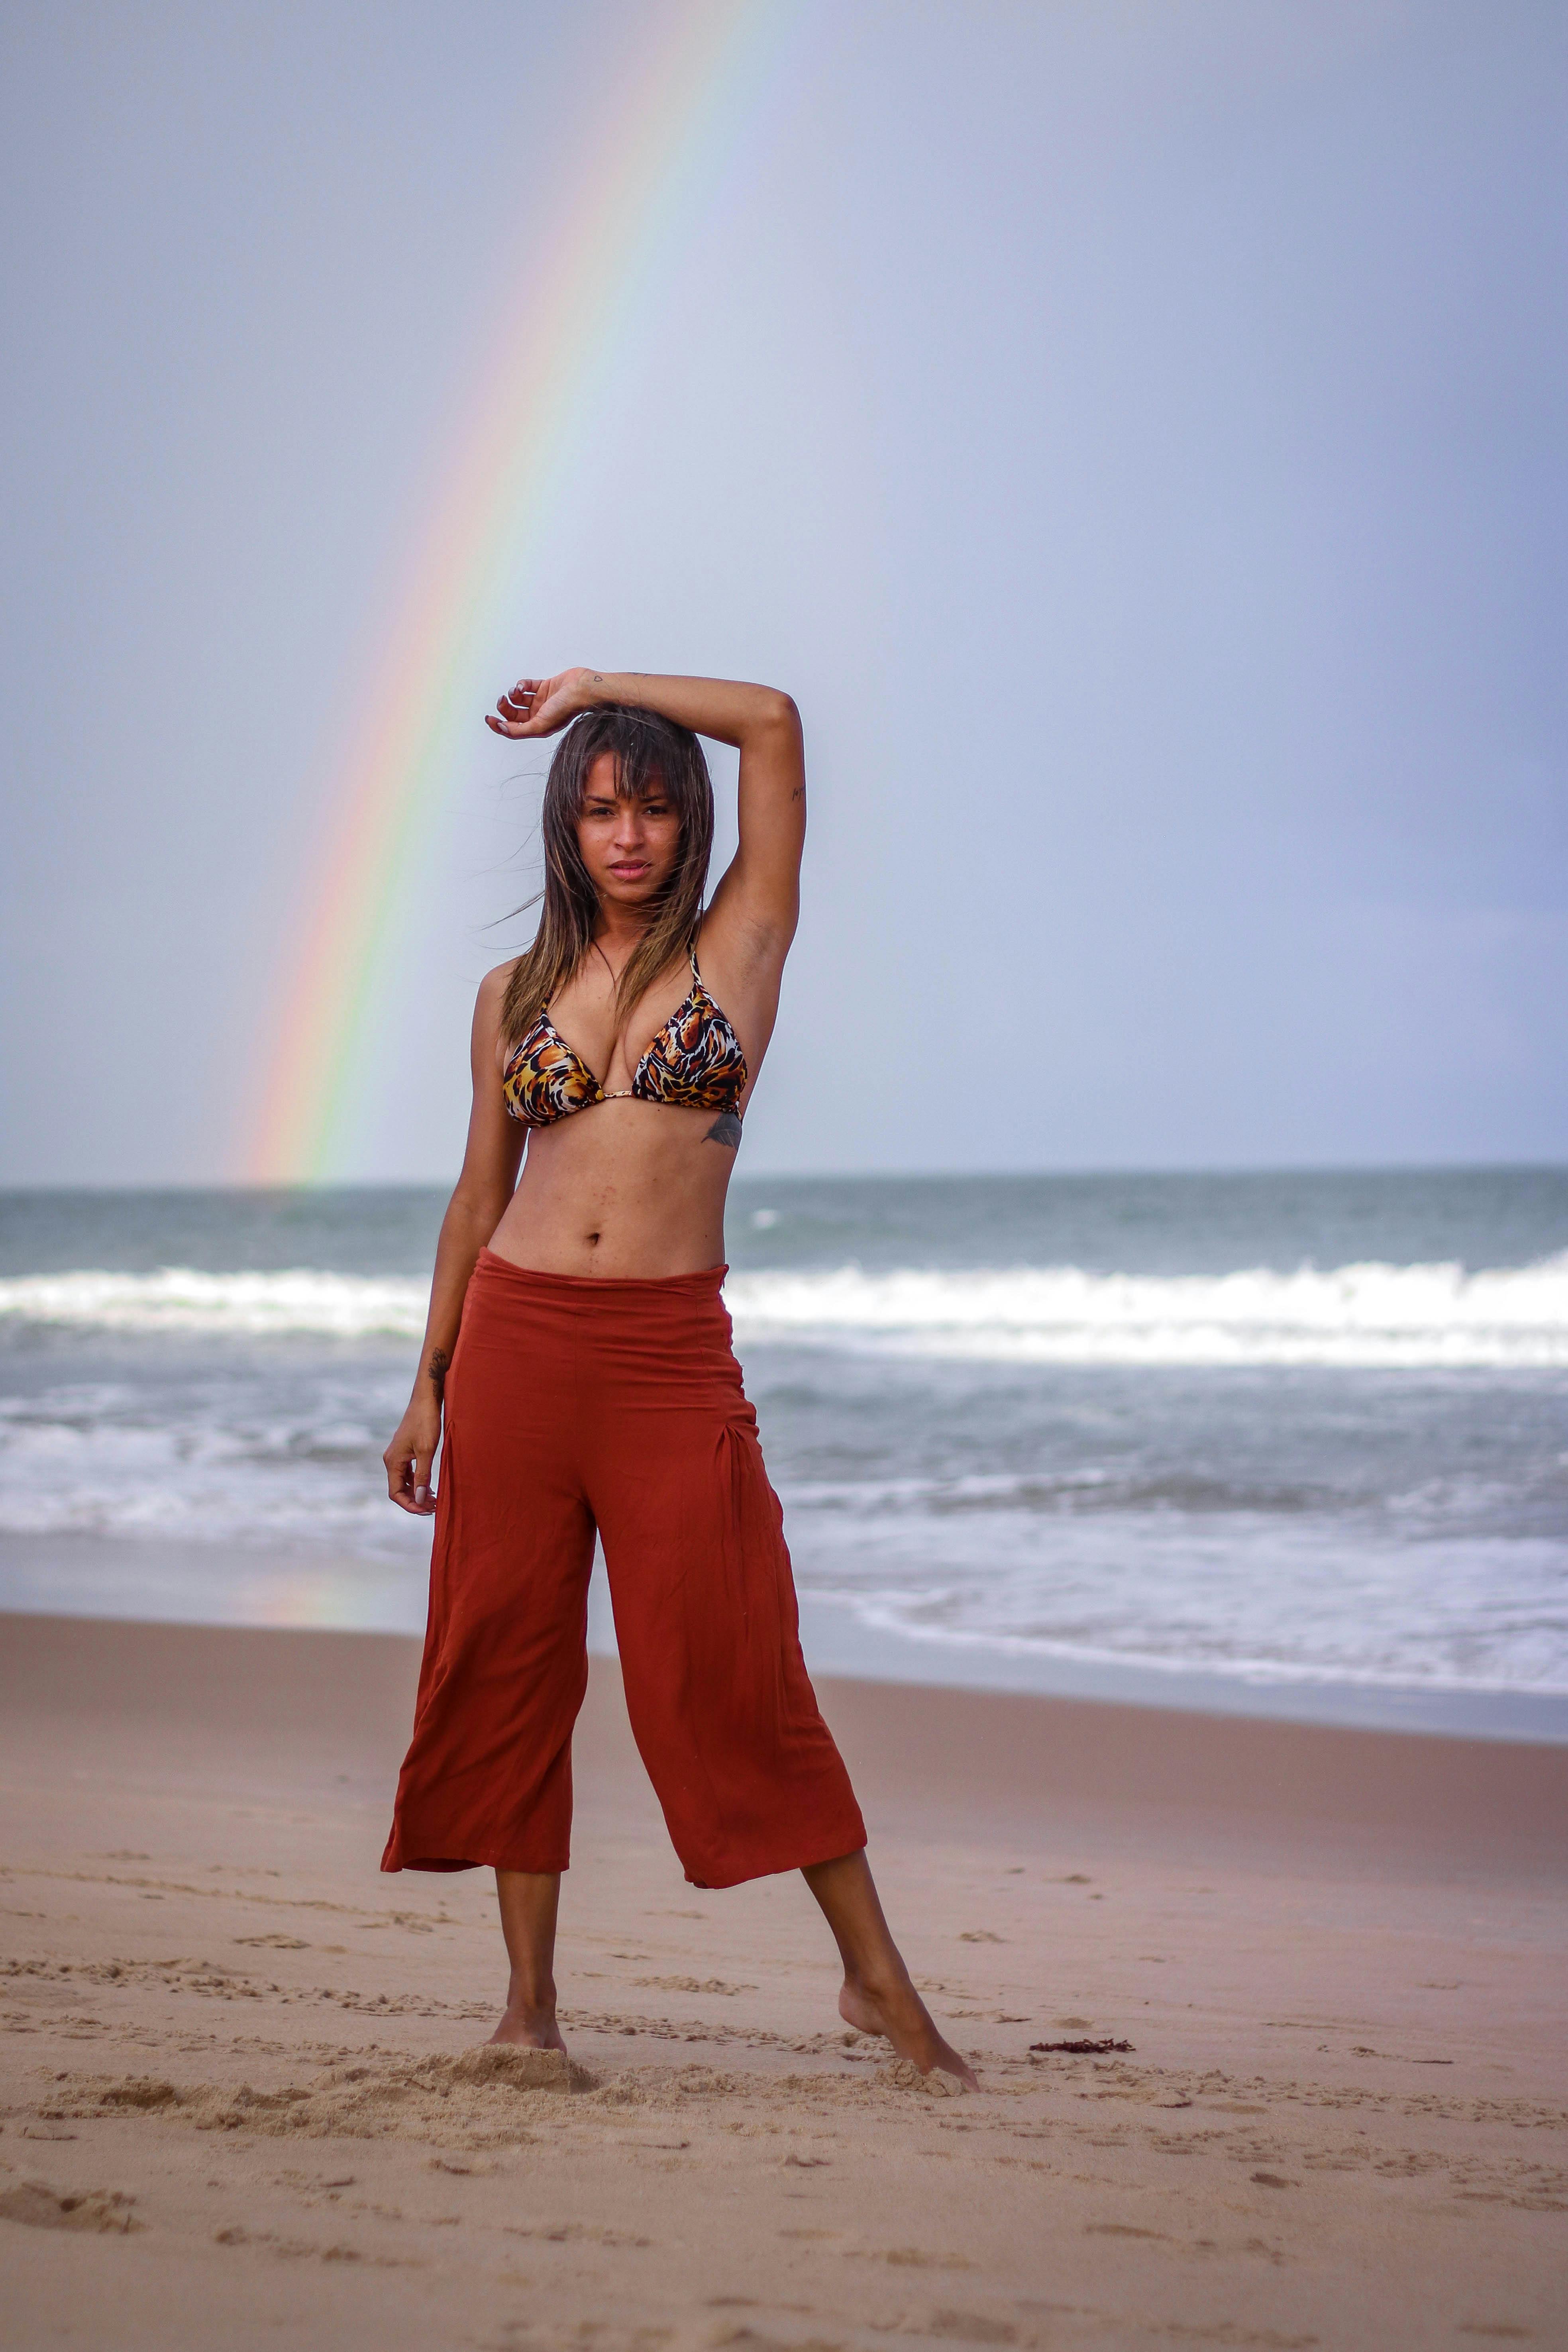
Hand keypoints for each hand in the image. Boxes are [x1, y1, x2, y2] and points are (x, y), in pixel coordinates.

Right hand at [383, 1396, 441, 1514]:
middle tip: (434, 1507)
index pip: (395, 1493)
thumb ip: (422, 1476)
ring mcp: (397, 1455)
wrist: (426, 1399)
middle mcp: (391, 1460)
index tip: (426, 1510)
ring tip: (434, 1500)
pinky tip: (429, 1486)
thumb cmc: (426, 1422)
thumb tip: (419, 1499)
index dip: (410, 1505)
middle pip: (399, 1489)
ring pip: (404, 1482)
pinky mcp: (405, 1451)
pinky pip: (408, 1473)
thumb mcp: (427, 1451)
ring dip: (417, 1493)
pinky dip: (418, 1482)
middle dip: (415, 1501)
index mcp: (393, 1461)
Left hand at [485, 668, 596, 738]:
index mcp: (538, 727)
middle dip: (505, 707)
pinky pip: (527, 685)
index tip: (489, 719)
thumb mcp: (541, 724)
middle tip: (502, 700)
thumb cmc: (567, 708)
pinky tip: (523, 685)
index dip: (499, 726)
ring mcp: (542, 701)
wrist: (583, 688)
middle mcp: (539, 715)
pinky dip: (522, 684)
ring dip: (513, 694)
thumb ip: (520, 729)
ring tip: (516, 691)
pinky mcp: (544, 687)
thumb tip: (502, 728)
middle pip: (514, 714)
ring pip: (518, 699)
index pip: (513, 729)